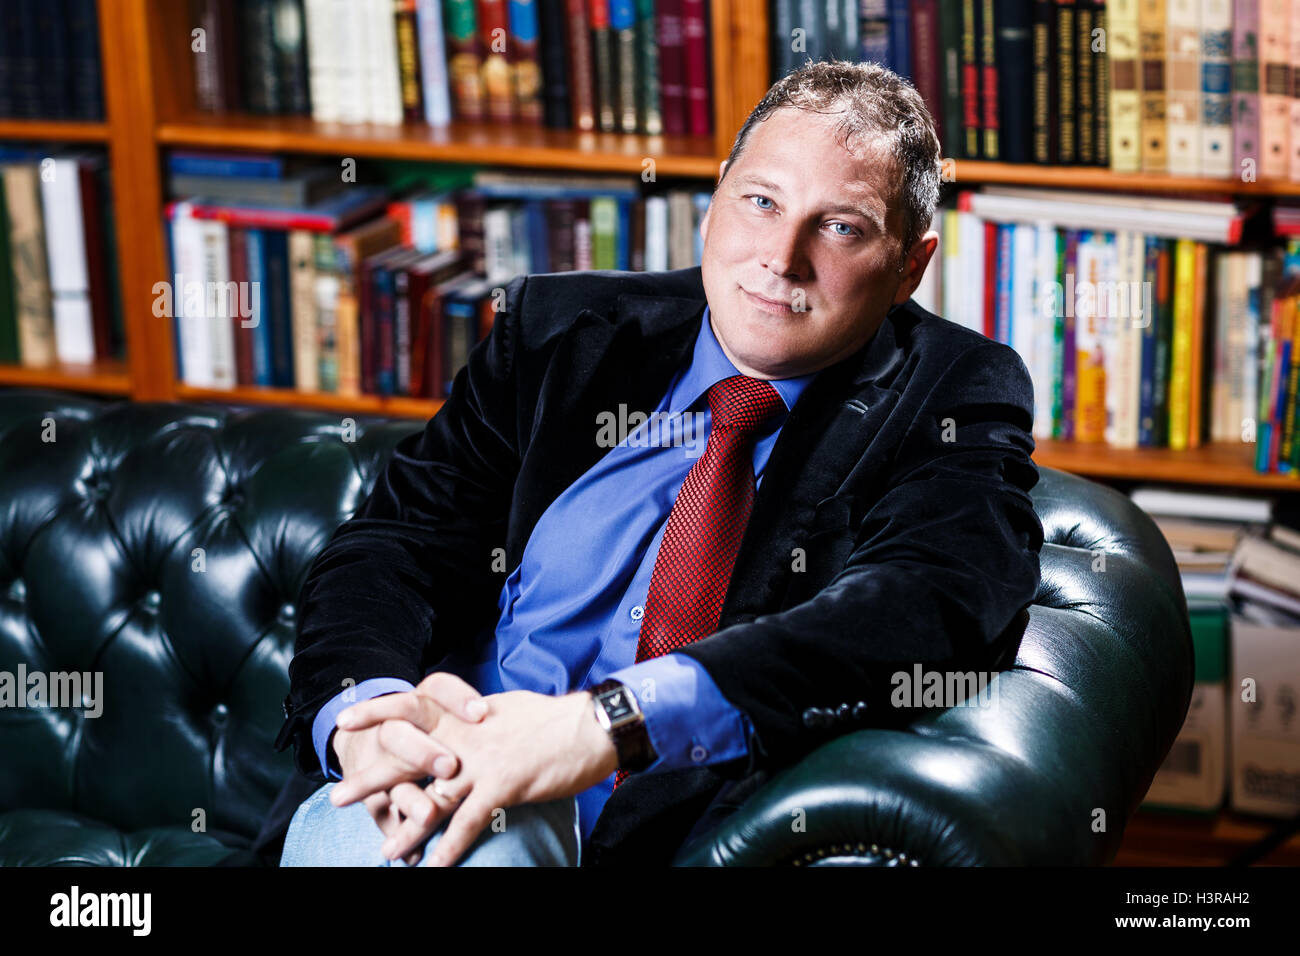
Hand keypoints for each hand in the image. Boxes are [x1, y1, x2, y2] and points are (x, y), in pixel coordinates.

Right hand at [328, 672, 488, 856]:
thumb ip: (467, 714)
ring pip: (389, 776)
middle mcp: (395, 727)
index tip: (482, 711)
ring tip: (429, 816)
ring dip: (411, 799)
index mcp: (422, 702)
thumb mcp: (443, 708)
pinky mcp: (373, 792)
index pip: (437, 689)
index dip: (457, 699)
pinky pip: (381, 812)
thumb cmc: (426, 722)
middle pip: (403, 733)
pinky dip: (398, 832)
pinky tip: (414, 854)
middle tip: (449, 766)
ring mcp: (379, 761)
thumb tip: (500, 717)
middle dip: (424, 750)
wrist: (357, 728)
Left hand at [343, 688, 618, 865]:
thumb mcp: (506, 709)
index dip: (377, 712)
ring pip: (433, 797)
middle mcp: (466, 736)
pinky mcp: (503, 784)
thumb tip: (464, 719)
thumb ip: (476, 717)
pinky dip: (450, 847)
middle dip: (373, 777)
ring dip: (408, 827)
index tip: (346, 720)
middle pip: (408, 755)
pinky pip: (468, 822)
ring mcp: (481, 761)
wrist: (590, 726)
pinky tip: (435, 865)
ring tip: (386, 851)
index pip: (412, 708)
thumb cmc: (552, 719)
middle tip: (339, 795)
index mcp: (465, 715)